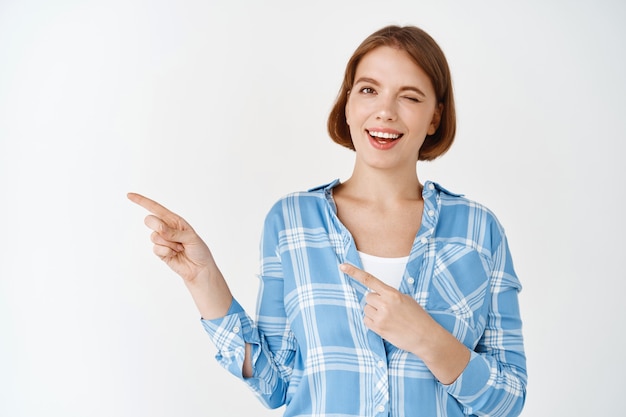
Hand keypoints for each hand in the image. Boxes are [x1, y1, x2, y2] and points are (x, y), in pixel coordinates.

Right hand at [127, 192, 214, 282]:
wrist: (199, 268)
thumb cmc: (198, 250)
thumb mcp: (191, 238)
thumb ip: (174, 232)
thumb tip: (159, 229)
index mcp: (174, 220)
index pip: (155, 208)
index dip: (142, 201)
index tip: (129, 195)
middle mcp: (166, 228)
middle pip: (150, 220)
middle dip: (159, 228)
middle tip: (173, 237)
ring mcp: (162, 240)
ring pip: (153, 237)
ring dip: (169, 244)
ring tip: (180, 248)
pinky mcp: (160, 251)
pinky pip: (156, 248)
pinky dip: (167, 252)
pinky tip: (175, 254)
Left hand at [339, 263, 470, 382]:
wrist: (425, 336)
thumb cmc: (418, 317)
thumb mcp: (406, 299)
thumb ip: (390, 295)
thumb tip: (377, 295)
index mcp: (392, 293)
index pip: (369, 279)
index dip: (354, 272)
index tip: (343, 266)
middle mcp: (385, 303)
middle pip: (367, 297)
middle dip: (375, 302)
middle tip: (388, 309)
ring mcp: (381, 317)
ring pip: (366, 309)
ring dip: (374, 312)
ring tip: (389, 318)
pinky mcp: (379, 329)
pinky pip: (366, 321)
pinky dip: (372, 322)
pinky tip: (385, 325)